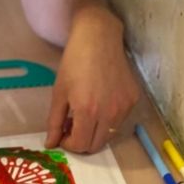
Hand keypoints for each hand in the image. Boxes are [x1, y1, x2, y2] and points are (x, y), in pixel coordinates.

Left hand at [46, 8, 139, 154]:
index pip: (81, 145)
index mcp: (88, 111)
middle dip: (82, 141)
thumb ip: (54, 122)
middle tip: (73, 127)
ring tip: (86, 114)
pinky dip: (108, 119)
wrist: (98, 38)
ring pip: (109, 135)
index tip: (64, 134)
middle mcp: (109, 113)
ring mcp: (124, 107)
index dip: (69, 144)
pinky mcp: (133, 100)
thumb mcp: (59, 93)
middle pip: (96, 145)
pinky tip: (101, 102)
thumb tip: (51, 144)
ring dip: (95, 131)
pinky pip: (119, 120)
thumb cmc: (74, 63)